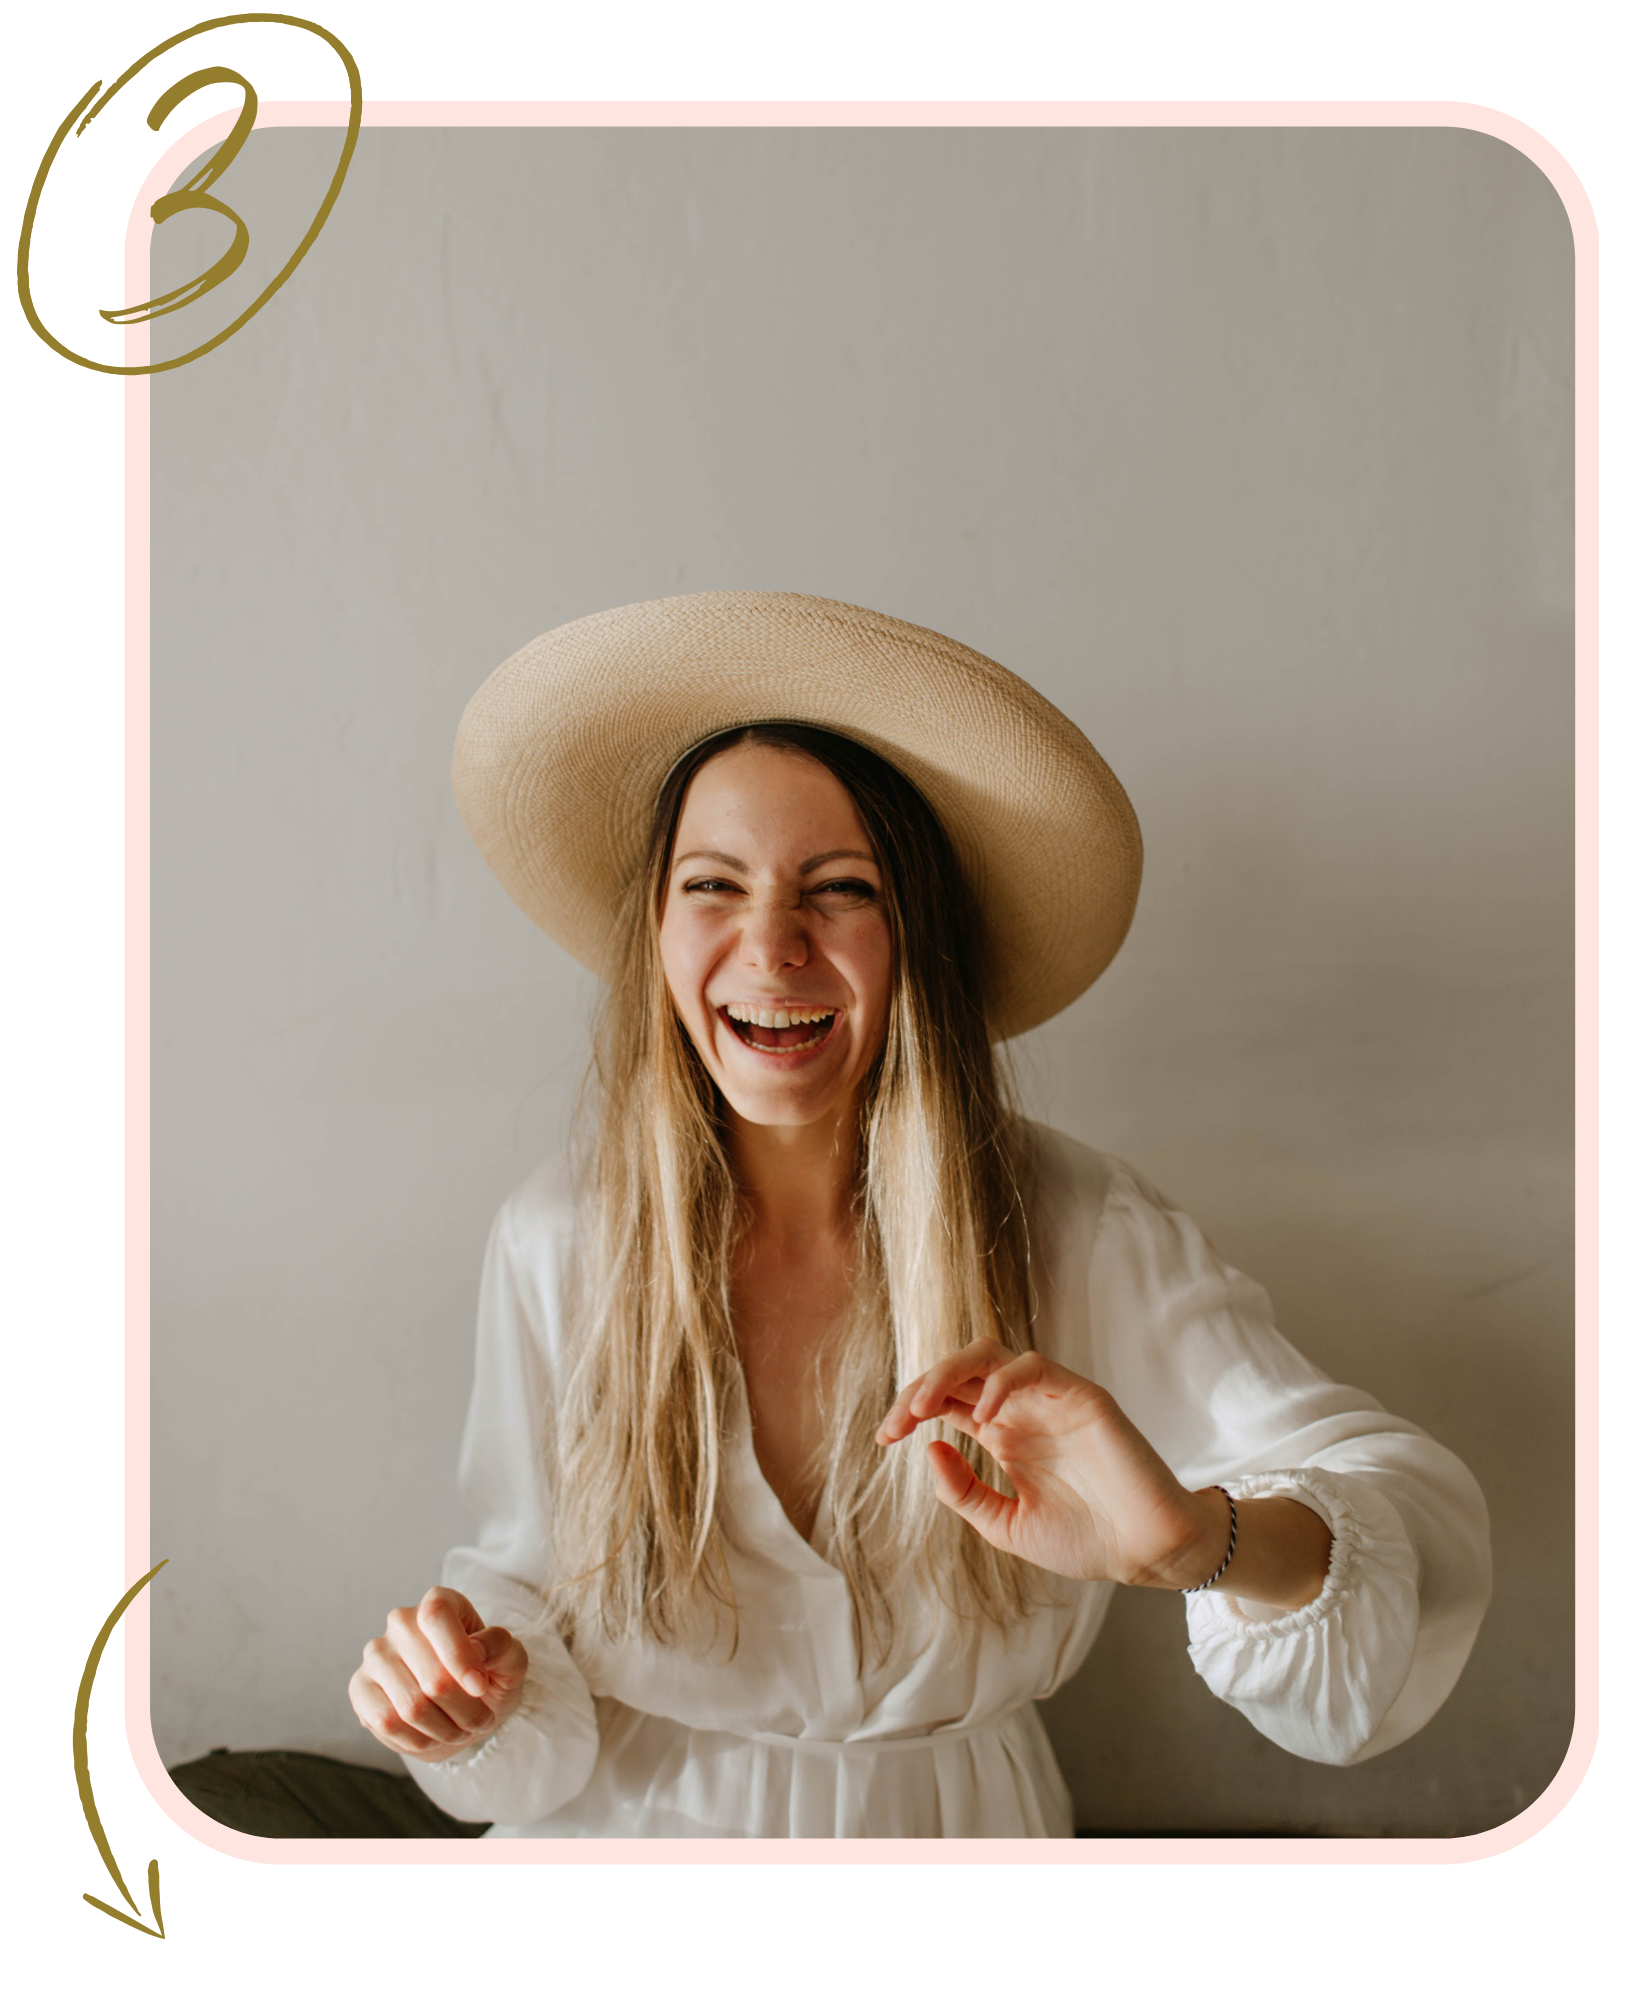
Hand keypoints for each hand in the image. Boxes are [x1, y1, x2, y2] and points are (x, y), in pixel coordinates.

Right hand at [349, 1586, 528, 1761]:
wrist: (462, 1710)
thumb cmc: (487, 1677)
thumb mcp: (510, 1661)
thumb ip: (502, 1647)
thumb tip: (477, 1647)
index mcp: (439, 1602)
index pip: (436, 1615)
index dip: (459, 1655)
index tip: (480, 1687)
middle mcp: (401, 1622)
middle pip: (431, 1674)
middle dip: (465, 1709)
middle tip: (482, 1720)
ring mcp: (376, 1655)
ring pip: (410, 1706)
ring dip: (445, 1730)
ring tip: (461, 1731)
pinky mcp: (360, 1688)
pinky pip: (386, 1723)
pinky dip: (417, 1740)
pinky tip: (432, 1737)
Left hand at [876, 1340, 1226, 1587]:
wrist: (1145, 1553)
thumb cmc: (1085, 1540)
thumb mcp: (1006, 1526)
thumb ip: (965, 1492)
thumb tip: (927, 1448)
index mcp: (1003, 1435)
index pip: (945, 1400)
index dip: (909, 1409)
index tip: (883, 1438)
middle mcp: (1021, 1409)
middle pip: (959, 1370)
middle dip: (919, 1386)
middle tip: (896, 1422)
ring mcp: (1050, 1399)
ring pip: (990, 1354)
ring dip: (948, 1372)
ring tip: (923, 1407)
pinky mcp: (1082, 1395)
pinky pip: (1033, 1366)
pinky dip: (1001, 1382)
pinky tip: (982, 1416)